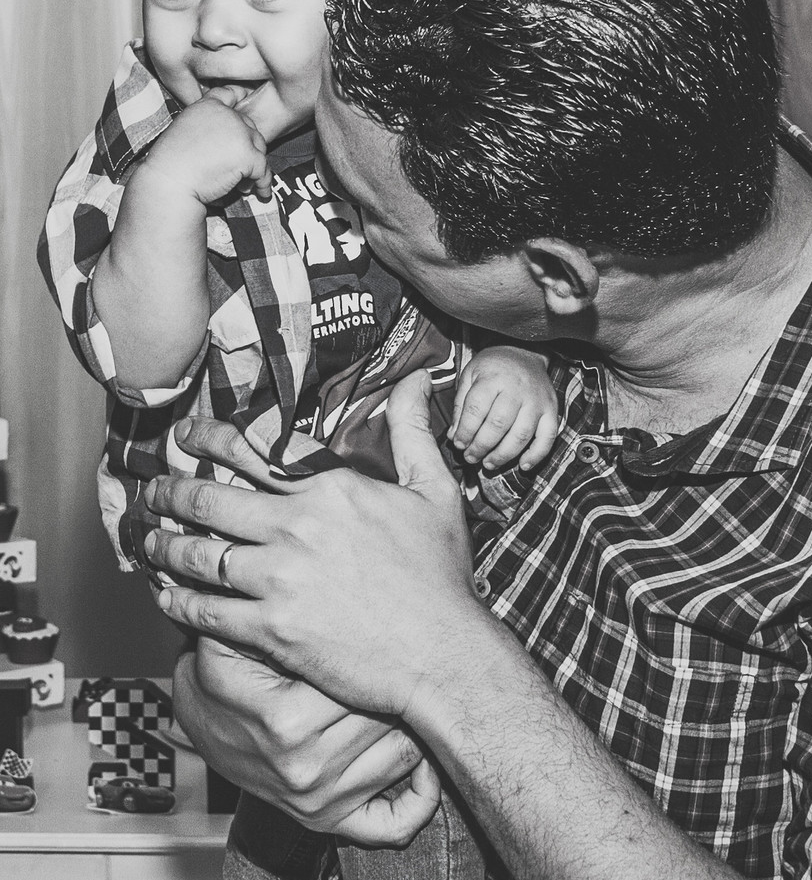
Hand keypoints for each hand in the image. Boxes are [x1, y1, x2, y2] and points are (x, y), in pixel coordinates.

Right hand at [141, 85, 271, 204]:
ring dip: (255, 167)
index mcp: (207, 106)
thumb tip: (233, 140)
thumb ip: (210, 127)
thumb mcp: (186, 130)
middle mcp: (226, 115)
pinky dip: (263, 184)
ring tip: (242, 184)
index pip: (230, 93)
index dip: (241, 96)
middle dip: (247, 148)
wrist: (169, 182)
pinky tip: (261, 193)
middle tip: (239, 168)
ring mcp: (239, 134)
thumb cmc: (172, 164)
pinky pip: (264, 170)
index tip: (248, 99)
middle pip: (250, 128)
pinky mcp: (248, 155)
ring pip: (260, 148)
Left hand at [144, 372, 485, 719]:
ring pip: (200, 556)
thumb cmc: (441, 573)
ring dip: (165, 546)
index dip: (209, 440)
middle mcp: (298, 527)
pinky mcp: (271, 630)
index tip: (185, 437)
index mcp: (332, 489)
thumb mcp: (436, 489)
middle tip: (154, 492)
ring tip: (149, 541)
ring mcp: (280, 580)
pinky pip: (207, 611)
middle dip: (172, 493)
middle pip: (211, 502)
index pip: (254, 453)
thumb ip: (414, 429)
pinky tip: (167, 597)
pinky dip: (179, 602)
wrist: (442, 652)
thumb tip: (417, 379)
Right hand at [176, 637, 439, 844]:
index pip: (368, 680)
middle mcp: (305, 766)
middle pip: (392, 715)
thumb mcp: (231, 638)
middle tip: (409, 661)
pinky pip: (393, 822)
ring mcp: (318, 799)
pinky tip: (427, 766)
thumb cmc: (228, 672)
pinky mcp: (327, 820)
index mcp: (287, 718)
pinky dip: (420, 798)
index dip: (384, 652)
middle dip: (402, 685)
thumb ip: (270, 612)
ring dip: (412, 725)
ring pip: (404, 753)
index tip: (396, 633)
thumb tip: (317, 576)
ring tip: (408, 697)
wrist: (201, 723)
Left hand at [451, 346, 558, 470]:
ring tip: (489, 463)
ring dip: (503, 455)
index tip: (459, 444)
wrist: (524, 352)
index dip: (465, 431)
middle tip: (471, 457)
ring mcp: (537, 401)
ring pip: (520, 435)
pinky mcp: (551, 410)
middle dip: (481, 446)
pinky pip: (548, 437)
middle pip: (498, 425)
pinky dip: (537, 455)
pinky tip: (523, 465)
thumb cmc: (494, 367)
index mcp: (493, 378)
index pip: (476, 409)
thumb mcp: (470, 375)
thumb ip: (460, 405)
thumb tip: (454, 436)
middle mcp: (517, 389)